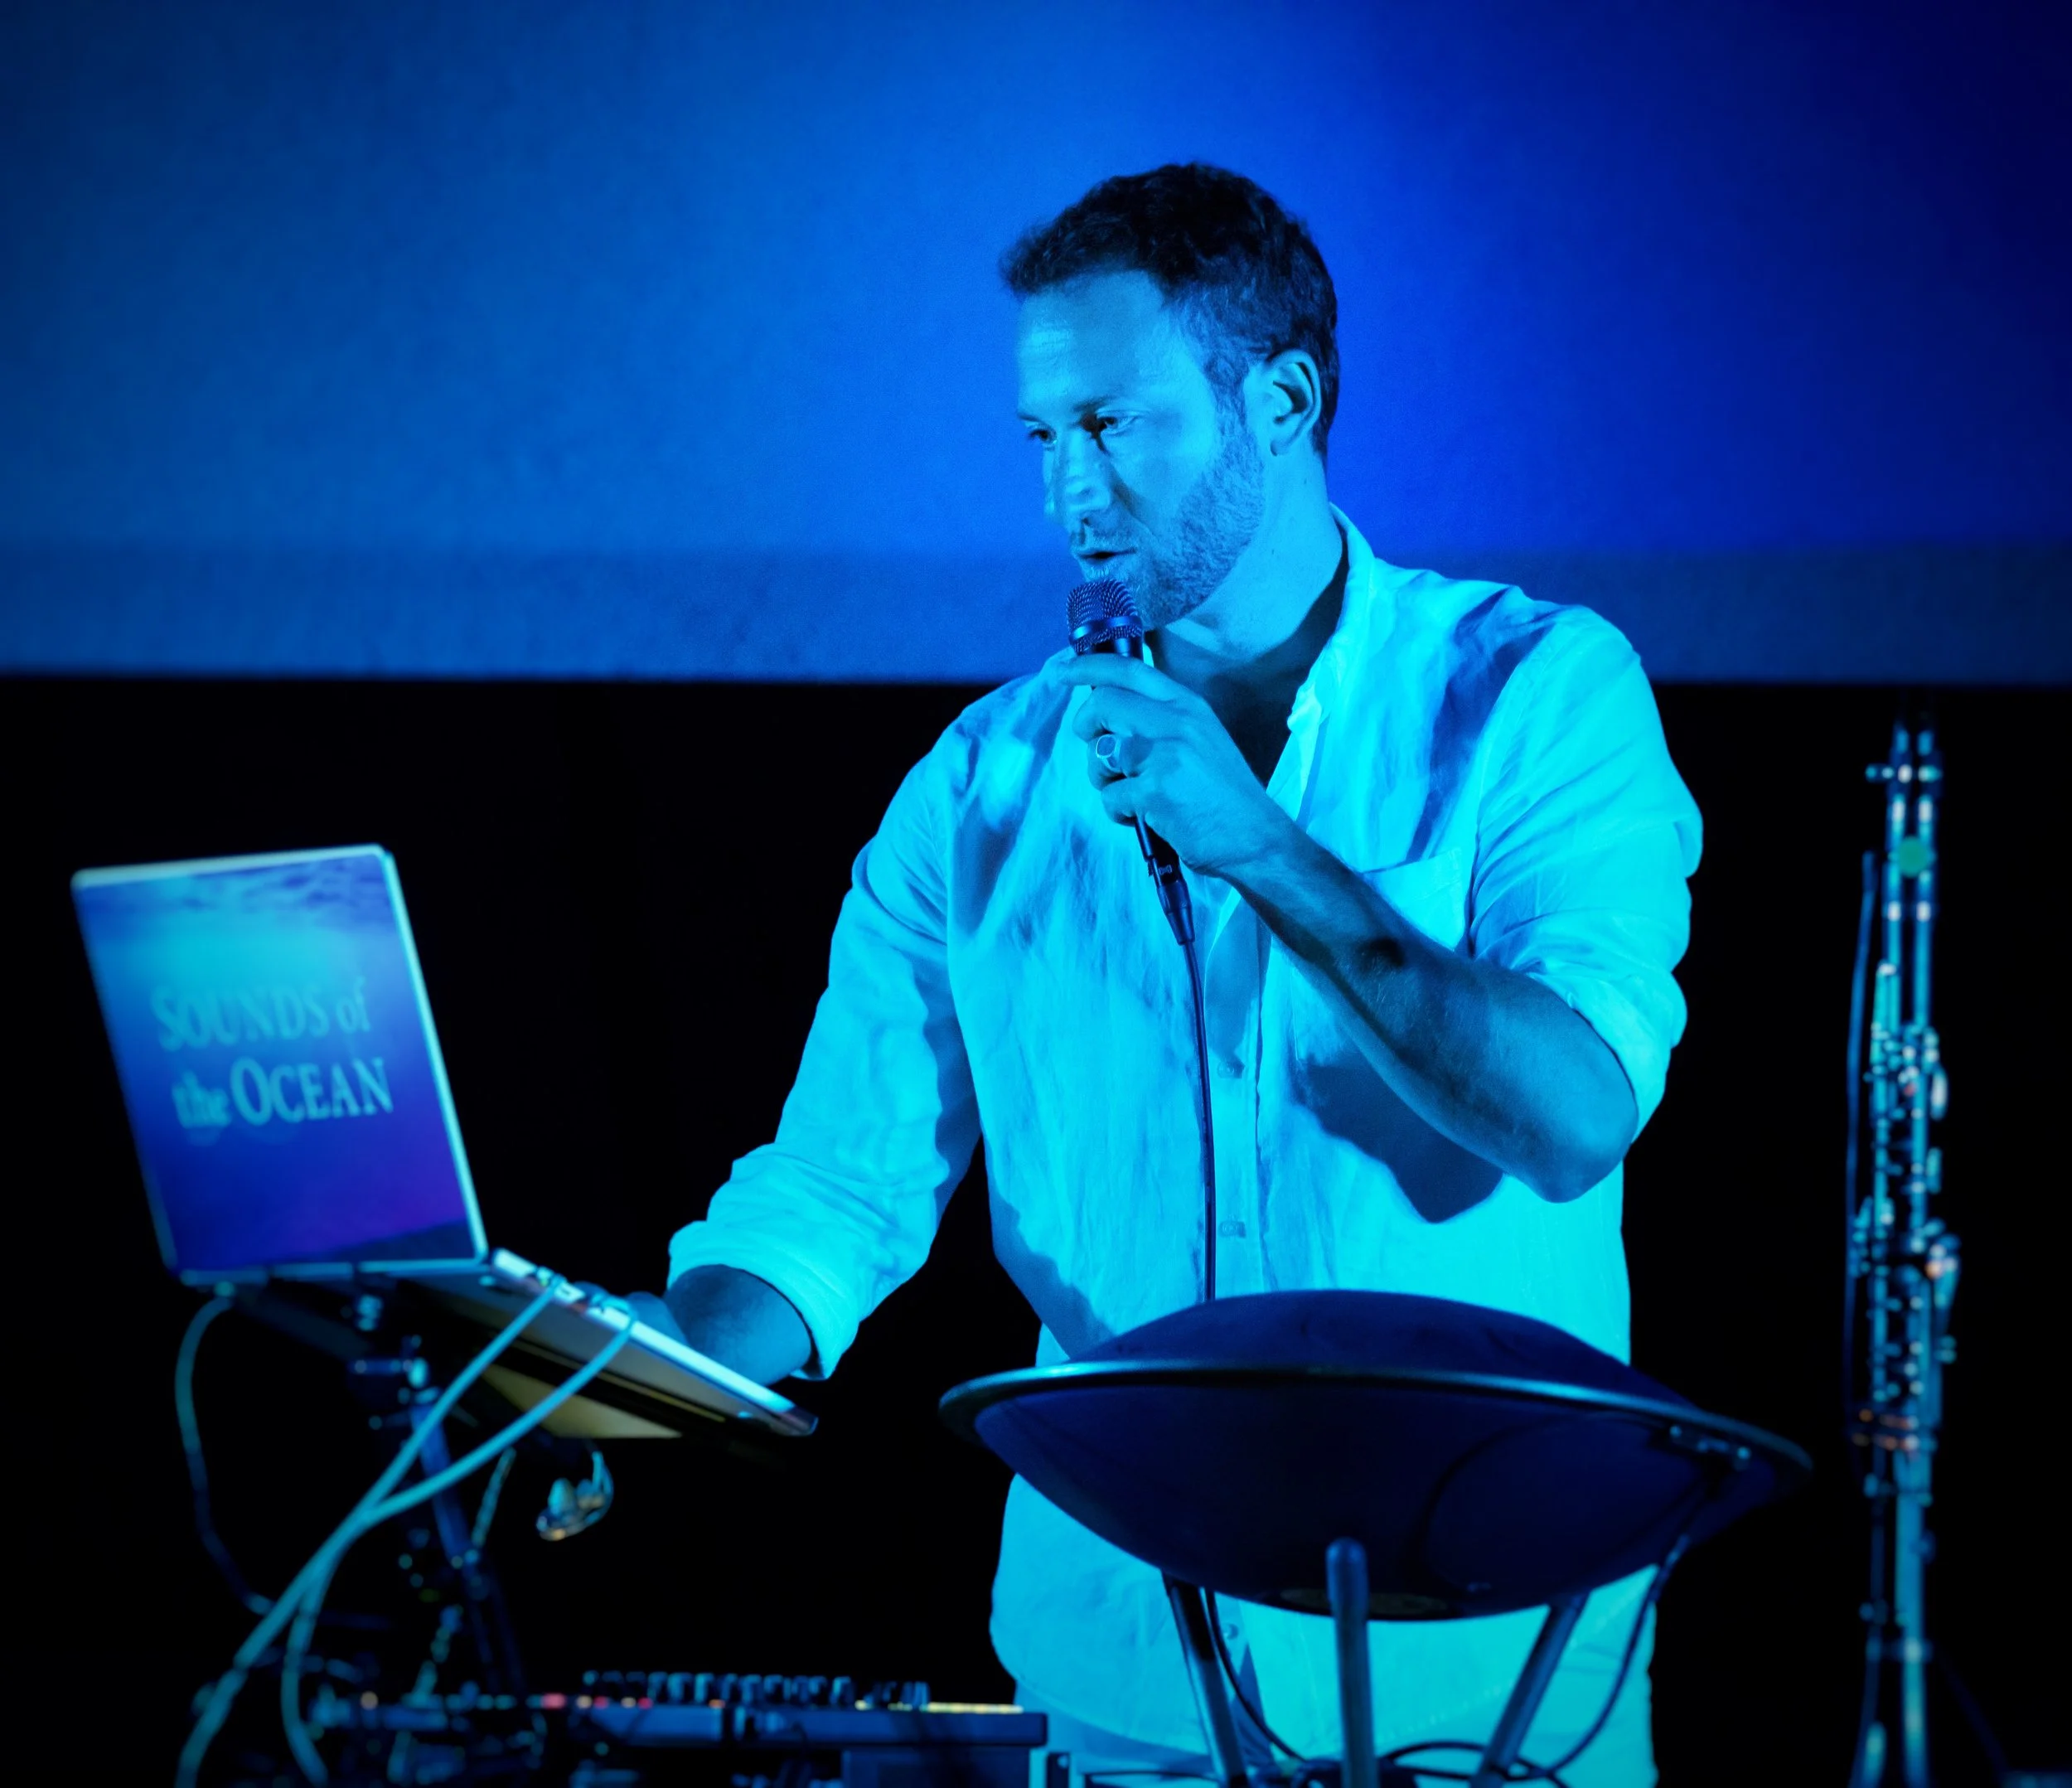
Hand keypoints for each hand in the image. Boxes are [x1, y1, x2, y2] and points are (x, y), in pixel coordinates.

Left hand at [1061, 654, 1293, 875]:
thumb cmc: (1225, 797)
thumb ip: (1162, 723)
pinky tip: (1144, 819)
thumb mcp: (1202, 742)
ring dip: (1103, 779)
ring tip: (1131, 795)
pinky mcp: (1154, 791)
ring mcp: (1164, 754)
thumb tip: (1110, 715)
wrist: (1255, 840)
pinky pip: (1110, 797)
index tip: (1060, 672)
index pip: (1129, 669)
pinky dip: (1119, 812)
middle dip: (1085, 727)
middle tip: (1098, 754)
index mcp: (1188, 706)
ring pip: (1100, 753)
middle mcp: (1176, 721)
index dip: (1087, 667)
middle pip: (1103, 704)